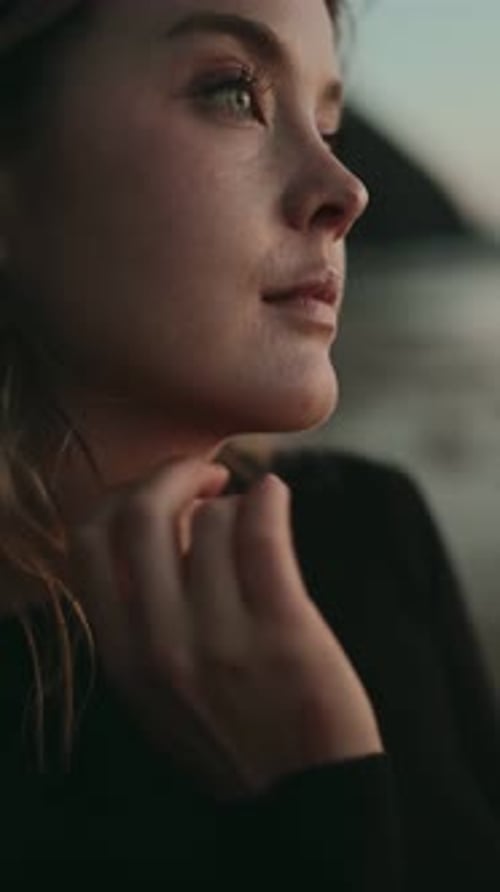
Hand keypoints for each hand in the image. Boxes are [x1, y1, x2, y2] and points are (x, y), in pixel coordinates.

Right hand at [68, 458, 382, 799]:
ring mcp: (220, 640)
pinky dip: (269, 497)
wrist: (305, 796)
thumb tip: (163, 516)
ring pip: (211, 520)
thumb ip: (143, 612)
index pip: (87, 542)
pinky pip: (263, 533)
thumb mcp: (158, 686)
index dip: (121, 499)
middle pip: (140, 515)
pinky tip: (276, 495)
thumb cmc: (233, 728)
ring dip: (234, 503)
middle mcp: (160, 645)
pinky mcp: (283, 631)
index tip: (157, 497)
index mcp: (122, 656)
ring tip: (254, 521)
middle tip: (206, 476)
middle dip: (173, 474)